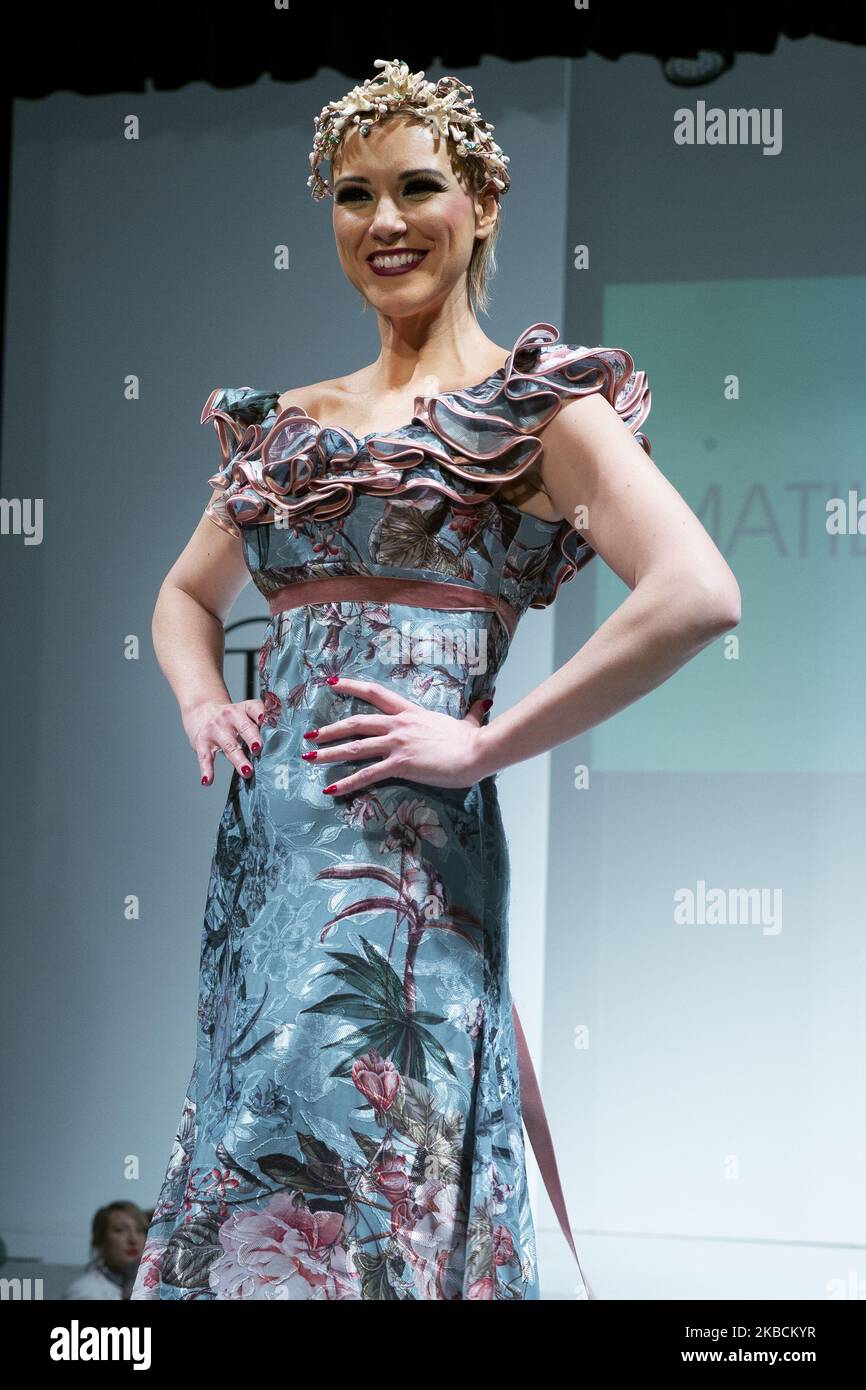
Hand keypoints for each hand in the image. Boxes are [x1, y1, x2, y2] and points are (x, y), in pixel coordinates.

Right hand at [183, 697, 265, 784]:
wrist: (202, 710)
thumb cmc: (232, 718)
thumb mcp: (246, 714)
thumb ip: (261, 726)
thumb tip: (281, 747)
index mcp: (244, 709)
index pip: (255, 708)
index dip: (262, 714)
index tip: (266, 720)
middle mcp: (230, 716)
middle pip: (244, 728)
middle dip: (253, 739)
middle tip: (259, 750)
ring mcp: (215, 729)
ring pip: (228, 745)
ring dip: (238, 759)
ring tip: (247, 771)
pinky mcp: (202, 742)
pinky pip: (205, 757)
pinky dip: (206, 770)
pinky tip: (208, 780)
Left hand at [304, 677, 496, 795]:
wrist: (478, 751)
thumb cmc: (472, 740)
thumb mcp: (468, 722)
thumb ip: (472, 713)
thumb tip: (485, 703)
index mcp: (411, 713)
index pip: (375, 694)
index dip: (352, 686)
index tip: (333, 683)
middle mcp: (399, 725)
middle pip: (356, 722)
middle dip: (330, 729)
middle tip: (310, 735)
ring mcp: (398, 743)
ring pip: (355, 746)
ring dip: (329, 752)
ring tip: (309, 758)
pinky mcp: (401, 764)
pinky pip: (367, 774)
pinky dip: (347, 782)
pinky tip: (331, 789)